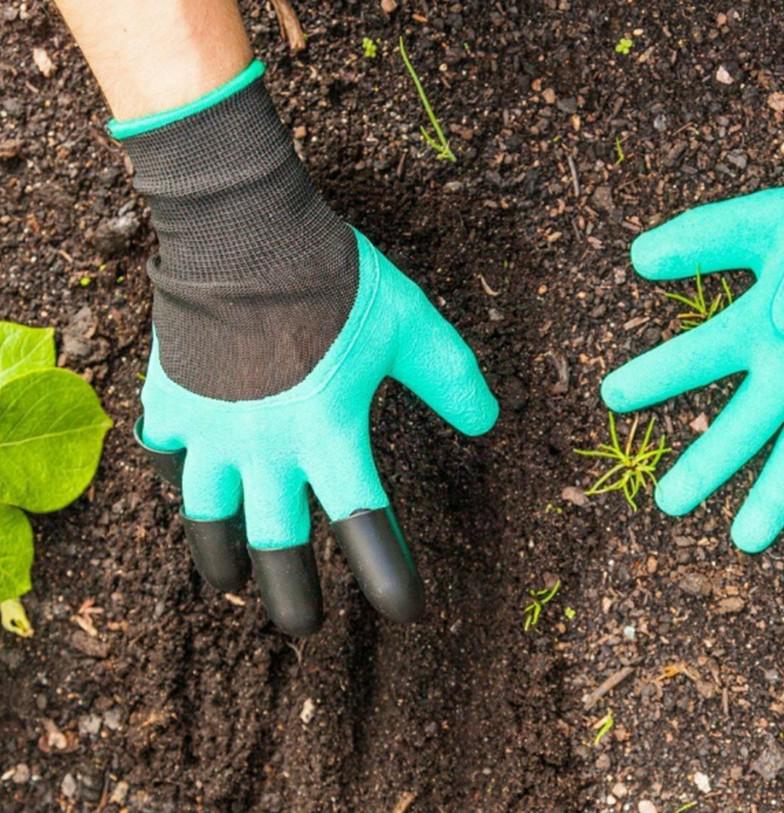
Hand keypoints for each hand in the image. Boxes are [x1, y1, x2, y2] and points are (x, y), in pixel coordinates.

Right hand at [137, 232, 496, 634]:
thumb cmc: (334, 276)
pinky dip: (177, 475)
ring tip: (229, 584)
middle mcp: (265, 446)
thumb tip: (489, 423)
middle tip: (306, 629)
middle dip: (292, 597)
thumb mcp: (410, 325)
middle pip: (274, 545)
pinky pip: (167, 454)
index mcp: (329, 432)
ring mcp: (211, 428)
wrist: (246, 229)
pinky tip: (185, 482)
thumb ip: (451, 378)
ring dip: (221, 558)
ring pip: (206, 518)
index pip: (364, 523)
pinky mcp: (171, 400)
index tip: (406, 613)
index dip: (387, 573)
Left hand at [601, 173, 783, 552]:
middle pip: (741, 428)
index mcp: (760, 325)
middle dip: (703, 468)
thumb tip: (636, 257)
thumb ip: (700, 239)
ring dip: (775, 500)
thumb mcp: (758, 220)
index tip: (612, 401)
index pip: (694, 358)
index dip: (651, 378)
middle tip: (669, 504)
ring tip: (746, 541)